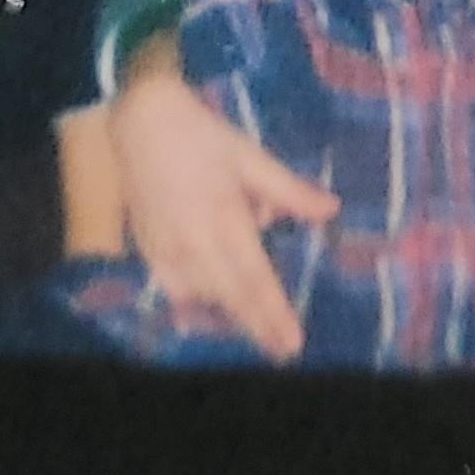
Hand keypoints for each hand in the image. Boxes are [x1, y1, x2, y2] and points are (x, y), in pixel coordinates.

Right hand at [110, 49, 337, 361]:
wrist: (143, 122)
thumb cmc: (203, 137)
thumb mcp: (250, 155)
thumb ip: (289, 190)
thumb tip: (331, 210)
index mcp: (225, 216)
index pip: (255, 277)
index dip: (274, 313)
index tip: (293, 342)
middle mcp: (194, 241)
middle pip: (232, 296)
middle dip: (259, 326)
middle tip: (283, 352)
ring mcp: (167, 249)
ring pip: (205, 294)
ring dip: (231, 311)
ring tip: (257, 325)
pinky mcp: (148, 249)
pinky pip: (175, 287)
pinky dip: (196, 299)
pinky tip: (209, 306)